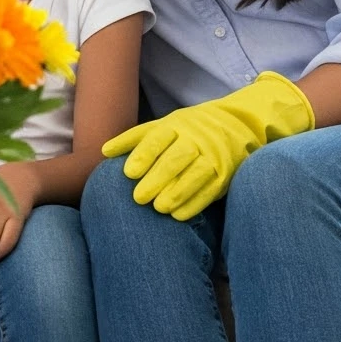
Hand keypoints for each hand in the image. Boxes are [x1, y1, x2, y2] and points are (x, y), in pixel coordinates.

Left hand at [101, 73, 314, 220]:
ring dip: (177, 193)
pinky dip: (194, 204)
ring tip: (158, 208)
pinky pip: (210, 190)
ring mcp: (213, 156)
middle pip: (177, 158)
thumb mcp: (163, 126)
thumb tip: (104, 151)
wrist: (236, 126)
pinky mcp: (225, 175)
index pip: (158, 138)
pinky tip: (178, 216)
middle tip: (138, 197)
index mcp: (176, 125)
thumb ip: (134, 138)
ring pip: (196, 174)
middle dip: (157, 178)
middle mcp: (196, 139)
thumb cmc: (187, 130)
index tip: (128, 173)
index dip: (143, 155)